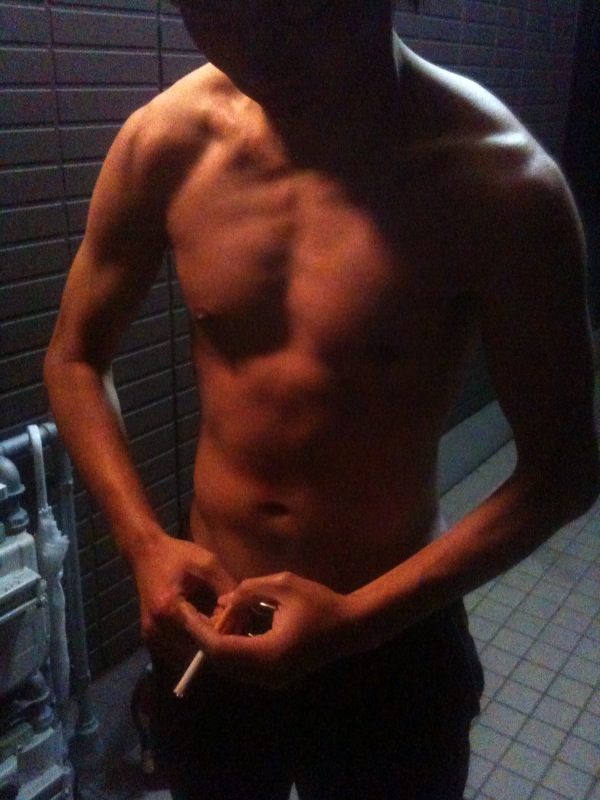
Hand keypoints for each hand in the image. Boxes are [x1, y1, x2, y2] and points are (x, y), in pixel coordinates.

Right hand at [132, 532, 237, 668]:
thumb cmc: (177, 555)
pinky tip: (202, 629)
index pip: (205, 634)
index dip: (224, 629)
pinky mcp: (150, 637)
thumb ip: (226, 587)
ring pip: (186, 654)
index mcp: (169, 609)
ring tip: (217, 627)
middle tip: (230, 625)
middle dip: (216, 640)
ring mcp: (150, 636)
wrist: (145, 552)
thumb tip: (242, 613)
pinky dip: (191, 644)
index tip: (238, 618)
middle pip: (195, 649)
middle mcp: (156, 628)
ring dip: (203, 645)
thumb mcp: (207, 564)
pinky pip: (175, 651)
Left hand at [177, 571, 360, 687]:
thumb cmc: (319, 602)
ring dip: (217, 642)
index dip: (197, 629)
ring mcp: (270, 680)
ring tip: (211, 615)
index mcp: (267, 654)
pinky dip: (231, 646)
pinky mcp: (274, 677)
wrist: (351, 627)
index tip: (182, 610)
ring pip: (230, 666)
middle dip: (203, 636)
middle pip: (220, 661)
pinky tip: (232, 625)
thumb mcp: (282, 585)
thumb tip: (224, 602)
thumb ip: (248, 590)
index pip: (219, 647)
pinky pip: (243, 665)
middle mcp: (265, 674)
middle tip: (190, 613)